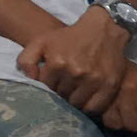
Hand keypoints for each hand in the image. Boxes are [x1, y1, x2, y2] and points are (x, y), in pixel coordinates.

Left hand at [17, 7, 131, 112]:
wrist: (102, 29)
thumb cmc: (68, 37)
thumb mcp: (41, 41)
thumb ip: (26, 59)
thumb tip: (30, 78)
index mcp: (57, 63)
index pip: (46, 88)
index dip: (48, 87)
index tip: (53, 83)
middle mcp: (76, 72)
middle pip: (62, 97)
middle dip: (61, 94)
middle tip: (65, 88)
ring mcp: (94, 80)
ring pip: (77, 104)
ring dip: (74, 101)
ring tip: (75, 93)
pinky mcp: (110, 85)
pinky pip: (95, 107)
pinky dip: (89, 107)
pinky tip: (86, 98)